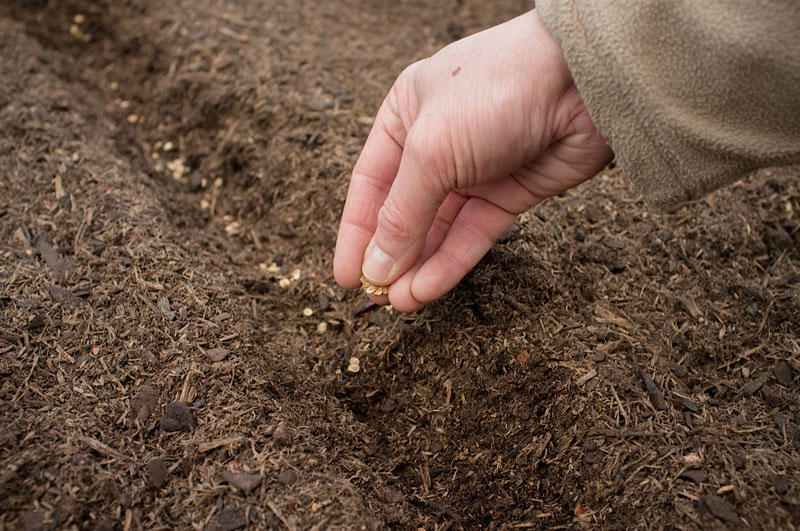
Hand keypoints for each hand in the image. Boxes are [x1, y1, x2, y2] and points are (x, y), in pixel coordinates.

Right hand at [334, 9, 612, 311]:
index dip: (357, 231)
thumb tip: (374, 266)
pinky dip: (451, 262)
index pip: (370, 182)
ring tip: (400, 303)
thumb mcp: (431, 151)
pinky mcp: (510, 193)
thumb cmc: (495, 91)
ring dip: (419, 266)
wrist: (581, 80)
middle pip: (404, 210)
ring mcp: (475, 169)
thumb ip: (401, 214)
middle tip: (375, 296)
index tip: (347, 276)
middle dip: (390, 255)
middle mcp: (437, 143)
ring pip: (439, 228)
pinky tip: (428, 289)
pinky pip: (473, 233)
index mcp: (405, 114)